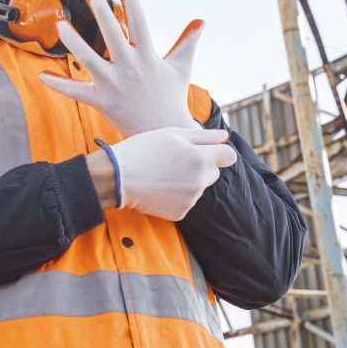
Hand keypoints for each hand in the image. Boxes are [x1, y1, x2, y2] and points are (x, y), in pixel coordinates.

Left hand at [39, 0, 204, 135]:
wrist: (164, 133)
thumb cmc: (172, 97)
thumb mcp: (181, 67)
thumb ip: (187, 42)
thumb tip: (202, 20)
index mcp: (149, 57)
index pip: (140, 24)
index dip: (133, 2)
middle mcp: (130, 69)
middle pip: (114, 37)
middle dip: (103, 14)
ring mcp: (114, 85)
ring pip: (90, 61)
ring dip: (74, 42)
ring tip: (60, 24)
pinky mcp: (102, 101)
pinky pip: (77, 92)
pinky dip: (60, 85)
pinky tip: (42, 75)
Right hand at [109, 127, 236, 220]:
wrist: (117, 177)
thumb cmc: (144, 149)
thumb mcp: (173, 134)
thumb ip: (204, 136)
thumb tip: (225, 137)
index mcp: (201, 160)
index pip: (229, 157)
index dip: (219, 152)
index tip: (206, 150)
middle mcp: (200, 182)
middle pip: (213, 173)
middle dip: (201, 166)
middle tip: (176, 160)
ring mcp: (191, 200)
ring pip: (198, 187)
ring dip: (187, 180)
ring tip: (163, 173)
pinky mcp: (180, 213)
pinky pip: (186, 201)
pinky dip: (177, 195)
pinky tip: (159, 187)